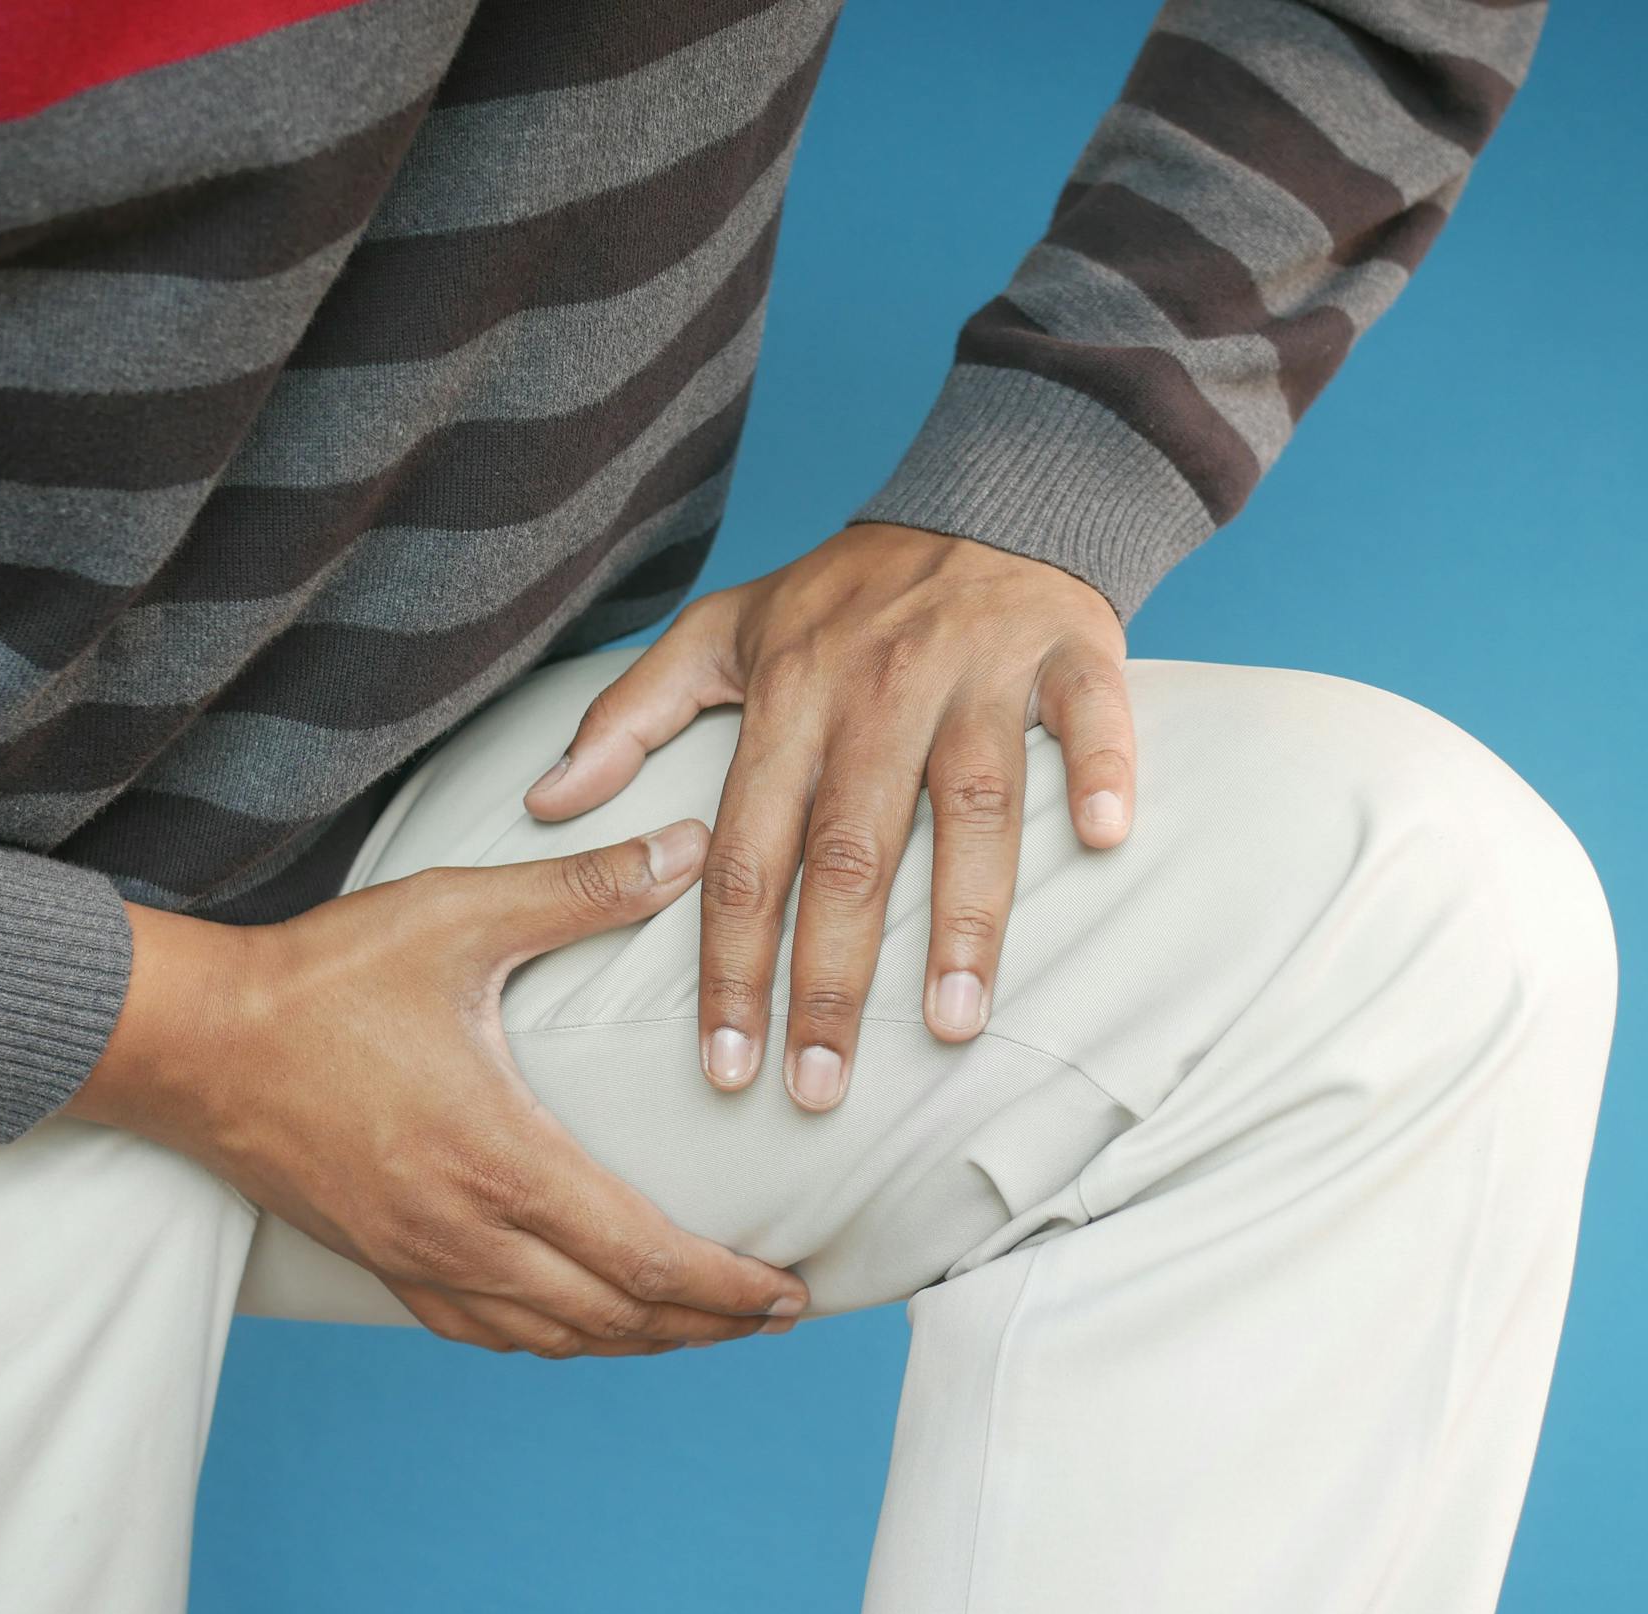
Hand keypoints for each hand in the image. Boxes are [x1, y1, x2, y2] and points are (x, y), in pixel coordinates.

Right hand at [67, 821, 809, 1356]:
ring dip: (637, 1342)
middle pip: (614, 1318)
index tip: (790, 1292)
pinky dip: (555, 1338)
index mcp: (502, 1160)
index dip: (729, 1289)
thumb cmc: (323, 975)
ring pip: (553, 1338)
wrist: (189, 1041)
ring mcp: (416, 1257)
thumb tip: (692, 847)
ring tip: (701, 1326)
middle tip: (775, 1317)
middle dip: (706, 1326)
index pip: (646, 1261)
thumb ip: (585, 889)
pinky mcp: (377, 1260)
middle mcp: (464, 1232)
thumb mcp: (461, 913)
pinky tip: (581, 1323)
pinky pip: (484, 1331)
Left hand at [524, 523, 1135, 1110]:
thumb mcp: (720, 631)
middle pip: (850, 850)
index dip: (732, 963)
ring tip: (955, 1024)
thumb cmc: (847, 593)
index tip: (727, 1065)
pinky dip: (1100, 770)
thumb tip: (541, 804)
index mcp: (790, 693)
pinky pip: (1088, 715)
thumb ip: (628, 717)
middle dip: (831, 979)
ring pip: (969, 802)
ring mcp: (977, 669)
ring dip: (966, 915)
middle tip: (821, 1086)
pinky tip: (1106, 840)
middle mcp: (878, 686)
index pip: (748, 849)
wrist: (985, 494)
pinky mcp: (1070, 651)